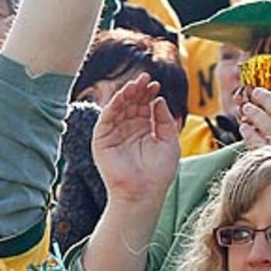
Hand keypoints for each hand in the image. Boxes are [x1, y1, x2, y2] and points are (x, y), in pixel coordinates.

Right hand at [91, 73, 179, 203]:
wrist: (144, 191)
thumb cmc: (159, 172)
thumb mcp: (169, 141)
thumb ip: (164, 120)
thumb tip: (158, 100)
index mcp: (142, 130)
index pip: (143, 106)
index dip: (149, 94)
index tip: (156, 85)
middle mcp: (127, 130)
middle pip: (131, 104)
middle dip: (138, 90)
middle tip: (146, 78)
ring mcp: (114, 134)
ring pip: (118, 108)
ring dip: (125, 94)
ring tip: (136, 84)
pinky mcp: (101, 140)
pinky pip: (106, 119)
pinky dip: (113, 105)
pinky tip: (123, 96)